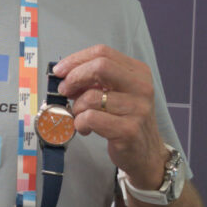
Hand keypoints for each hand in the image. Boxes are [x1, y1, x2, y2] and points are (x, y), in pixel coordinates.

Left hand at [53, 45, 167, 189]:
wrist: (146, 153)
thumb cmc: (126, 121)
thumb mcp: (116, 94)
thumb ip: (96, 82)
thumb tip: (65, 75)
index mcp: (138, 72)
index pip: (103, 53)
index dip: (77, 59)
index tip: (60, 71)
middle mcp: (141, 87)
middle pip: (100, 66)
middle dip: (75, 77)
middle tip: (64, 90)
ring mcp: (137, 108)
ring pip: (91, 97)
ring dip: (77, 108)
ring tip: (81, 116)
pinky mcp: (128, 130)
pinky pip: (91, 118)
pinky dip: (80, 123)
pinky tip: (86, 129)